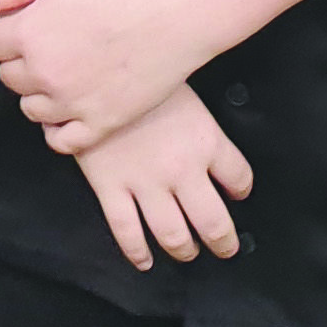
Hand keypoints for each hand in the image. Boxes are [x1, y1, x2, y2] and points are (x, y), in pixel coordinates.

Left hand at [0, 0, 203, 149]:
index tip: (29, 24)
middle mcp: (45, 74)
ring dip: (39, 93)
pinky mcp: (102, 124)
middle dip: (22, 61)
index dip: (7, 31)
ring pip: (30, 109)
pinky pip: (61, 141)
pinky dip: (59, 129)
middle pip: (9, 77)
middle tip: (51, 44)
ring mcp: (73, 103)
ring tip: (64, 71)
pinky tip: (70, 107)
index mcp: (29, 34)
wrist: (175, 13)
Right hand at [71, 85, 254, 270]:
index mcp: (204, 140)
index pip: (239, 178)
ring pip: (174, 235)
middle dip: (223, 242)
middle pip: (214, 223)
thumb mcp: (178, 83)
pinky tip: (144, 260)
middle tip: (224, 247)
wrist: (85, 66)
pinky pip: (127, 231)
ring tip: (187, 251)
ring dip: (184, 250)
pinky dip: (137, 252)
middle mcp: (181, 169)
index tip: (237, 192)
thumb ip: (193, 115)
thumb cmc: (133, 68)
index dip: (241, 189)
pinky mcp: (110, 187)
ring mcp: (145, 182)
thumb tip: (197, 129)